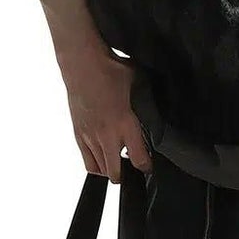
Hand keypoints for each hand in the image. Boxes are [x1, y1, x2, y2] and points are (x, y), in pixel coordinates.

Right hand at [59, 42, 151, 179]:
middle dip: (126, 175)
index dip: (146, 167)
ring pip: (100, 170)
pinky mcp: (78, 134)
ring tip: (119, 163)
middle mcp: (107, 134)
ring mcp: (90, 136)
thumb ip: (147, 100)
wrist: (82, 63)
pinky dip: (96, 166)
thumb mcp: (139, 83)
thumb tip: (159, 103)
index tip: (149, 166)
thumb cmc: (110, 69)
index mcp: (125, 123)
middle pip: (116, 173)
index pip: (138, 159)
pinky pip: (87, 161)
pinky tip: (104, 158)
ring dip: (111, 170)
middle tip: (133, 168)